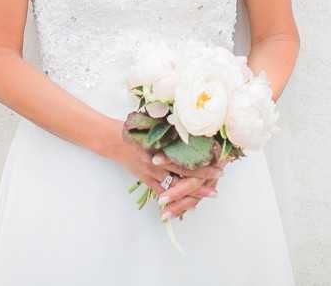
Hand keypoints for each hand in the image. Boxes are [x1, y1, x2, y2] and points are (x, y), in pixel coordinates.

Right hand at [103, 120, 224, 218]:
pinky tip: (183, 205)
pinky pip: (160, 192)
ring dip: (191, 192)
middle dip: (202, 180)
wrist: (112, 138)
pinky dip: (171, 199)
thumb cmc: (134, 127)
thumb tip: (191, 127)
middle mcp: (158, 159)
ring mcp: (151, 170)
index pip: (186, 156)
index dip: (203, 162)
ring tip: (206, 197)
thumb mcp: (153, 124)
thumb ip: (170, 129)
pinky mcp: (144, 177)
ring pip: (174, 185)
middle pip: (184, 173)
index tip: (219, 164)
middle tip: (216, 188)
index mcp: (162, 144)